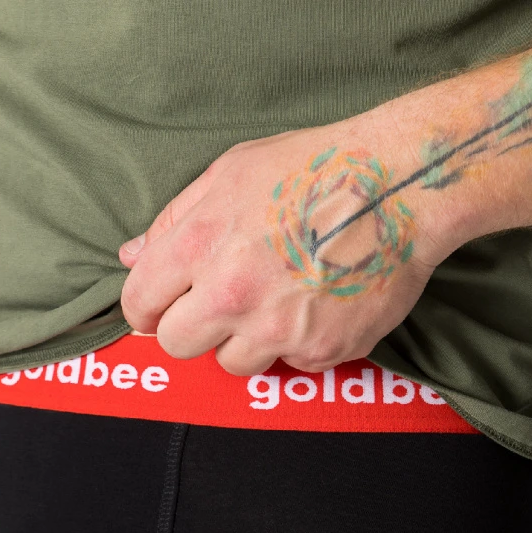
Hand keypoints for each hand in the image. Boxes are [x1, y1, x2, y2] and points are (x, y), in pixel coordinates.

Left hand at [118, 112, 456, 376]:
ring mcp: (275, 329)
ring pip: (232, 363)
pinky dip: (299, 342)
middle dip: (191, 328)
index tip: (161, 307)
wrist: (400, 185)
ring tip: (277, 299)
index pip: (140, 304)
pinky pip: (290, 364)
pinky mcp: (318, 350)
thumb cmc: (315, 168)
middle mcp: (231, 294)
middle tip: (220, 305)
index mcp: (200, 245)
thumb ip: (176, 219)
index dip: (147, 307)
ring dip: (246, 340)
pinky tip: (318, 303)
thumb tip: (132, 255)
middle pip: (177, 344)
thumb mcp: (233, 172)